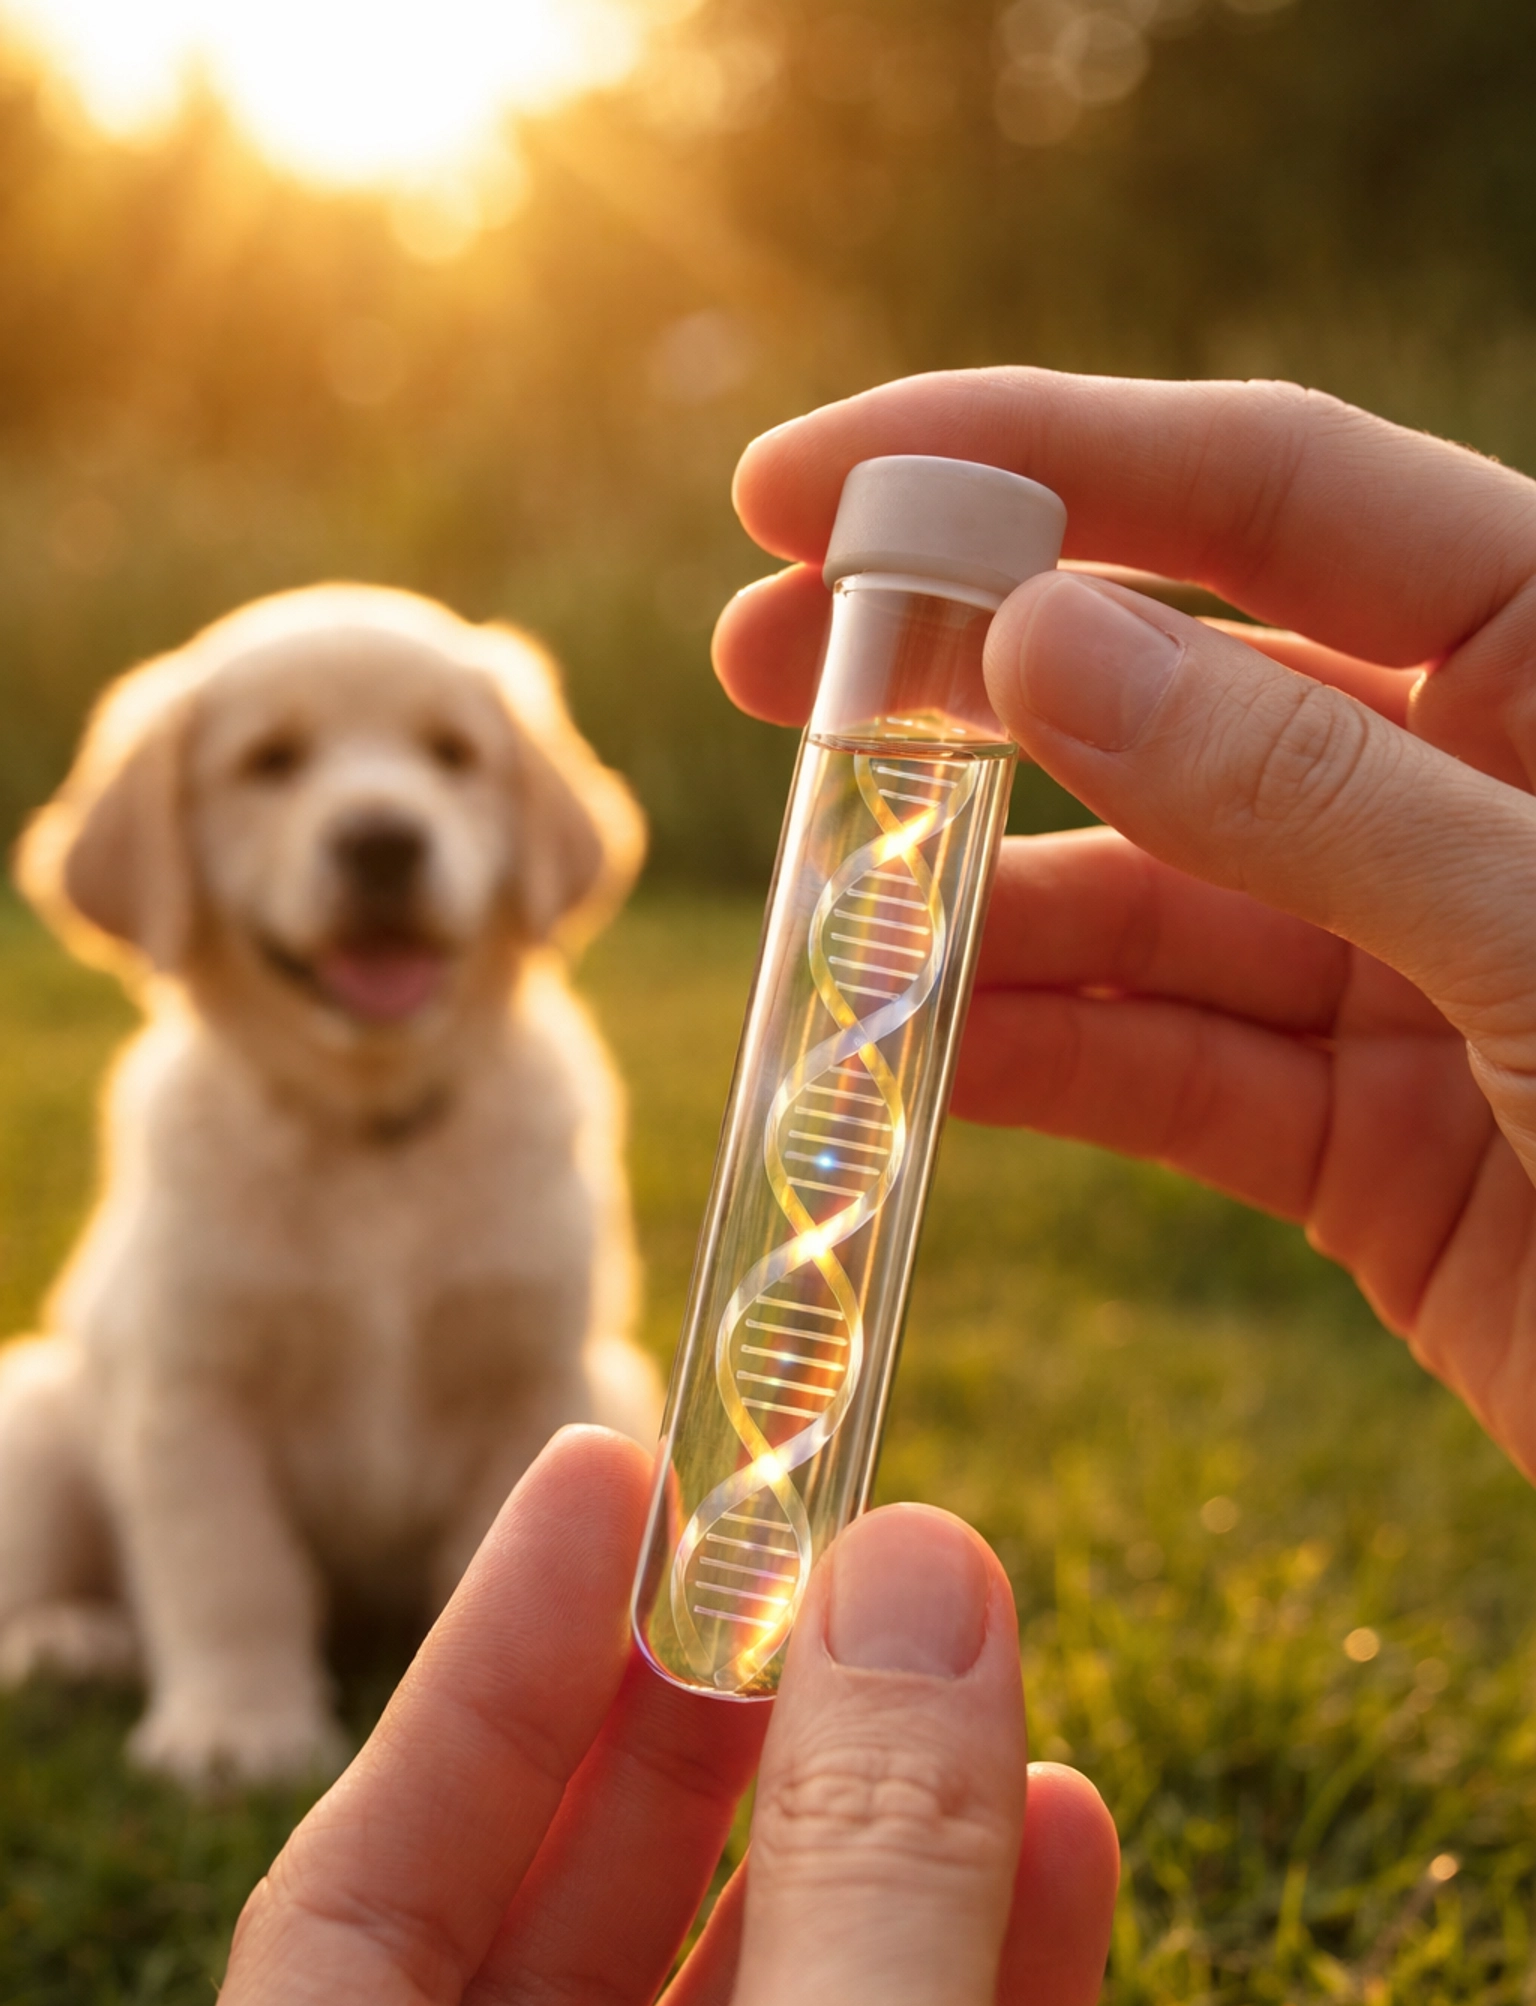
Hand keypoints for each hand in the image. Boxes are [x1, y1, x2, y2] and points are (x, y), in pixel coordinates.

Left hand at [141, 1424, 1124, 2005]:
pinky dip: (968, 2005)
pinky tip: (1058, 1843)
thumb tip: (916, 1563)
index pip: (357, 1900)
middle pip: (549, 1951)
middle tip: (794, 1549)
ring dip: (872, 1852)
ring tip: (958, 1660)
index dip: (493, 1661)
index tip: (609, 1470)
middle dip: (701, 1739)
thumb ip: (869, 1857)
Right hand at [715, 372, 1535, 1480]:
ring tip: (818, 932)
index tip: (808, 485)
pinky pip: (1165, 1074)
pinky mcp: (1365, 1144)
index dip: (1027, 460)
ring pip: (1143, 908)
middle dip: (958, 680)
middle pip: (1169, 688)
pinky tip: (907, 1063)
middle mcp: (1468, 786)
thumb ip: (1305, 785)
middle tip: (762, 668)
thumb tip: (1039, 643)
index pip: (1260, 489)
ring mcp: (1405, 969)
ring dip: (974, 919)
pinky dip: (1036, 1067)